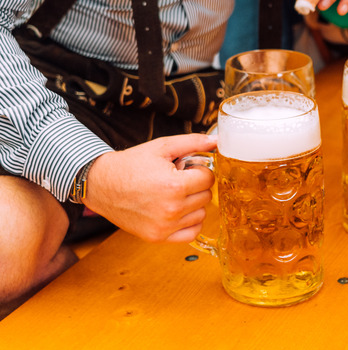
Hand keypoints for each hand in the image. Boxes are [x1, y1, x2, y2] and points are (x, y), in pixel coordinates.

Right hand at [83, 134, 216, 242]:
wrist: (101, 184)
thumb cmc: (131, 164)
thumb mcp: (162, 147)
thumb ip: (193, 142)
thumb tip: (217, 140)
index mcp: (174, 186)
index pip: (209, 178)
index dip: (200, 170)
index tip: (186, 169)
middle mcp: (171, 209)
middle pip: (206, 196)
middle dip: (196, 186)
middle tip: (177, 180)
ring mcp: (164, 226)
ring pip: (202, 214)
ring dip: (193, 204)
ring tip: (174, 194)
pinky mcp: (157, 237)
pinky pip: (191, 233)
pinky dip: (189, 222)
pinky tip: (177, 210)